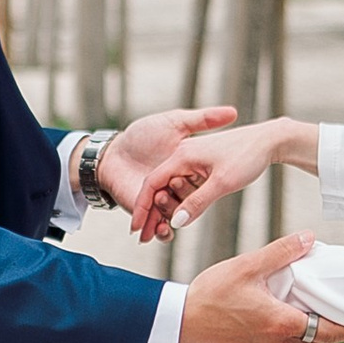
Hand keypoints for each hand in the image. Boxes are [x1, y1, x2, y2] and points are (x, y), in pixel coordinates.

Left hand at [89, 106, 234, 230]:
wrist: (110, 154)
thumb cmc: (140, 134)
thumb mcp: (175, 122)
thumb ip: (203, 119)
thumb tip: (234, 112)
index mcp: (184, 165)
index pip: (196, 177)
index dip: (198, 182)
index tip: (202, 180)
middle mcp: (175, 183)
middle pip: (186, 198)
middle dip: (182, 200)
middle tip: (171, 186)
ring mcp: (162, 198)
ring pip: (173, 213)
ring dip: (170, 214)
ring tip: (161, 205)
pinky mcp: (148, 212)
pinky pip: (158, 226)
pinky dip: (161, 230)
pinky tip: (160, 229)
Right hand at [130, 113, 319, 242]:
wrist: (269, 140)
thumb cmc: (248, 157)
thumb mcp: (222, 184)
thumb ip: (197, 203)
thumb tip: (176, 222)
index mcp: (181, 155)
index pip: (151, 184)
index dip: (142, 208)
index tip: (136, 230)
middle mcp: (182, 153)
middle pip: (158, 186)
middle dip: (152, 212)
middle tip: (147, 237)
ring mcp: (191, 157)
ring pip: (171, 186)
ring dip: (167, 207)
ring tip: (162, 229)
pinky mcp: (201, 162)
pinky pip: (183, 183)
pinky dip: (180, 199)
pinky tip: (181, 214)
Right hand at [177, 232, 318, 342]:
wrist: (180, 322)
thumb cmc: (209, 296)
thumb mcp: (247, 266)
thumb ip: (282, 252)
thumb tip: (309, 238)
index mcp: (282, 324)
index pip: (330, 331)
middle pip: (321, 340)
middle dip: (338, 328)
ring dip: (316, 330)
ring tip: (323, 311)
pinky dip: (296, 334)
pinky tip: (292, 317)